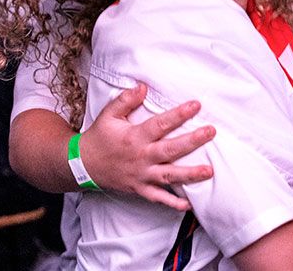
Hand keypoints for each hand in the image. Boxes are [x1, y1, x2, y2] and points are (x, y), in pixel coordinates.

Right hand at [79, 82, 214, 209]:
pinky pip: (158, 198)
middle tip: (211, 132)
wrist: (82, 165)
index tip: (196, 105)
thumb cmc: (99, 137)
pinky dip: (174, 203)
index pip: (161, 124)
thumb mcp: (108, 115)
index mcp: (134, 137)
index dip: (179, 115)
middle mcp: (141, 157)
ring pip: (169, 176)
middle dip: (193, 141)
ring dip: (190, 174)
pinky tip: (189, 205)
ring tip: (209, 171)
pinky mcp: (139, 189)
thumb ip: (126, 100)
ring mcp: (141, 175)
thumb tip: (143, 87)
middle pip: (170, 150)